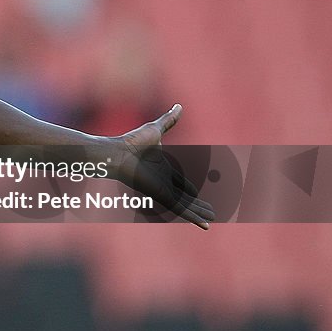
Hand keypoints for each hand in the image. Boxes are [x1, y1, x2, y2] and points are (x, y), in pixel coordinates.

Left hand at [110, 105, 215, 228]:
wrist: (118, 153)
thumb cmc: (132, 142)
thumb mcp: (156, 129)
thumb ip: (169, 120)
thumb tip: (179, 105)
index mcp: (163, 169)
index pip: (181, 181)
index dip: (190, 188)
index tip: (198, 192)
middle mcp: (164, 182)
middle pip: (185, 196)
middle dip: (198, 204)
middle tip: (211, 211)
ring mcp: (163, 191)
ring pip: (186, 206)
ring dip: (200, 212)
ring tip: (212, 218)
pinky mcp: (162, 197)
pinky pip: (182, 210)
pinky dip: (195, 218)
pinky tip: (206, 224)